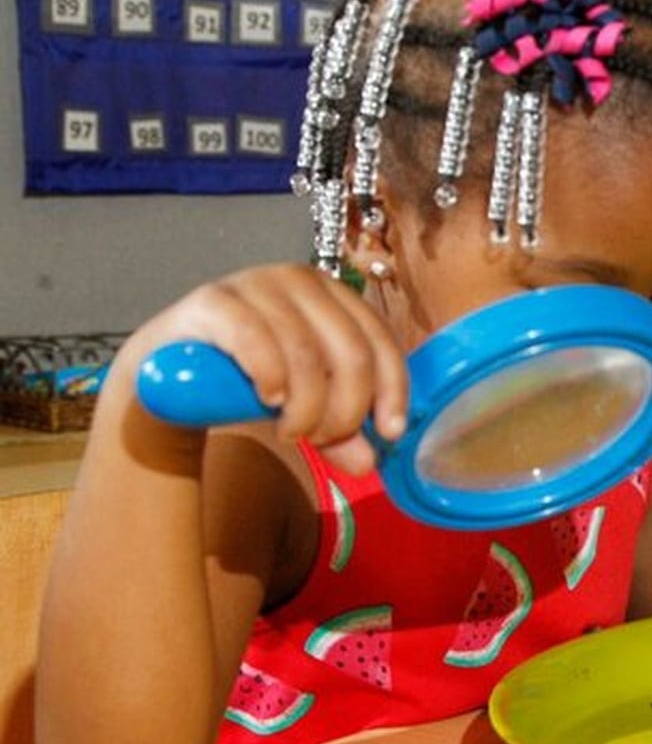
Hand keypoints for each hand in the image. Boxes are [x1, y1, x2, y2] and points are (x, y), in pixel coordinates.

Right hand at [123, 263, 408, 473]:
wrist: (166, 376)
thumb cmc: (245, 383)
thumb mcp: (302, 409)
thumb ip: (338, 432)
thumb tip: (370, 462)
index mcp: (334, 296)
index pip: (380, 341)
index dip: (392, 390)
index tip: (389, 433)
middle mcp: (301, 281)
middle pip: (350, 352)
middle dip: (344, 410)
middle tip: (322, 440)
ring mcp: (256, 284)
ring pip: (306, 353)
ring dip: (306, 407)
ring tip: (292, 433)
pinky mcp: (214, 301)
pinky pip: (255, 337)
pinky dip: (271, 376)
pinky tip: (270, 401)